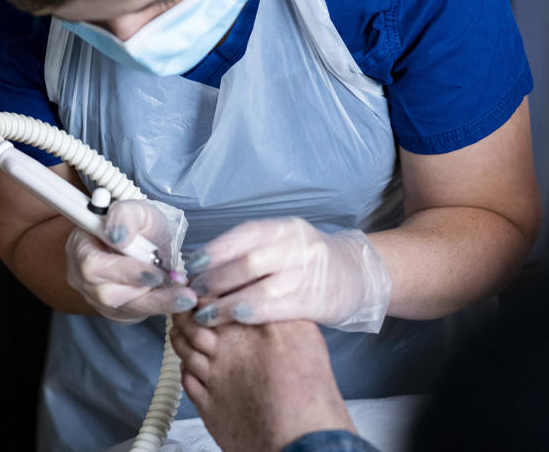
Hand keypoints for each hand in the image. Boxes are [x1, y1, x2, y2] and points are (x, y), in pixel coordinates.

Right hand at [66, 199, 196, 323]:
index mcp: (81, 248)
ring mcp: (97, 299)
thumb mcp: (135, 208)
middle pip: (108, 296)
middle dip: (149, 294)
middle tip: (183, 293)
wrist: (144, 239)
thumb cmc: (136, 223)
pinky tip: (178, 298)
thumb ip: (125, 215)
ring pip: (126, 309)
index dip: (124, 272)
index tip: (156, 274)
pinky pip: (136, 315)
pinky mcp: (116, 312)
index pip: (93, 266)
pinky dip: (159, 307)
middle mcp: (83, 279)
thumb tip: (119, 236)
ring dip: (159, 302)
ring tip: (186, 295)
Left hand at [184, 218, 390, 331]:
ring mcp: (308, 274)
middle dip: (216, 281)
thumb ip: (247, 250)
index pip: (245, 235)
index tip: (192, 266)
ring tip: (205, 314)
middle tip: (193, 295)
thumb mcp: (282, 243)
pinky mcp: (314, 301)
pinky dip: (251, 314)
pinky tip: (234, 319)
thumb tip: (199, 266)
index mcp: (284, 228)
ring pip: (260, 289)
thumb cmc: (306, 259)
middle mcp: (298, 247)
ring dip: (227, 304)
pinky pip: (277, 308)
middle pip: (249, 263)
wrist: (355, 274)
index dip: (215, 251)